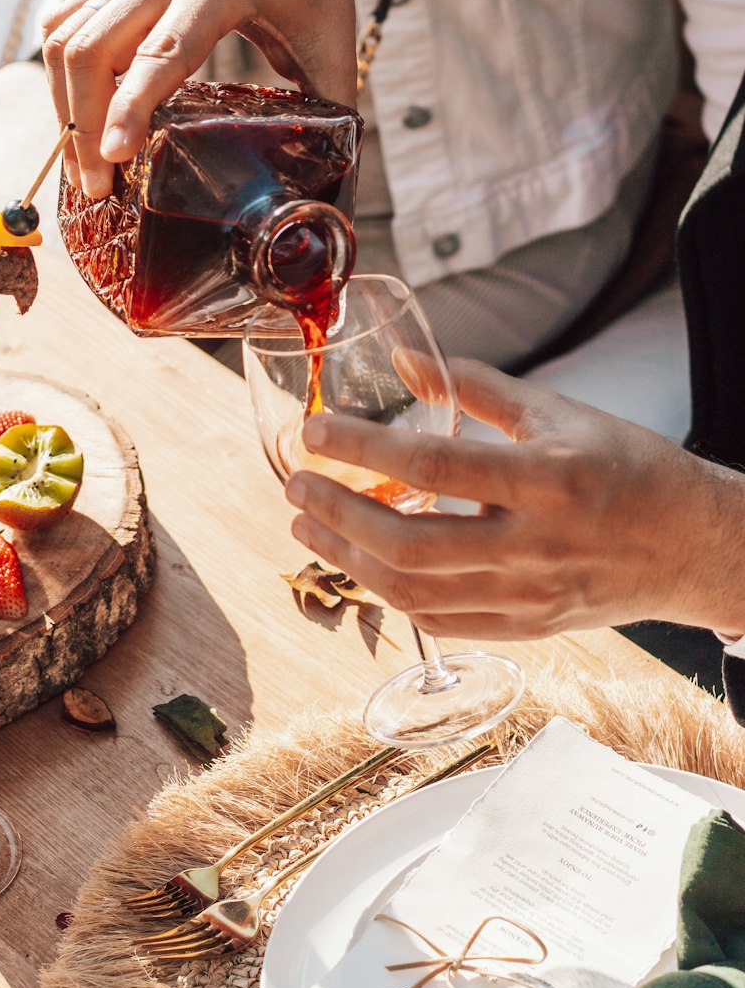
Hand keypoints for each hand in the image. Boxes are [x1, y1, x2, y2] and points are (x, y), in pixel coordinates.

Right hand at [41, 0, 364, 197]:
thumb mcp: (333, 43)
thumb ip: (332, 109)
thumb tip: (332, 181)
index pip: (163, 51)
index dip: (132, 104)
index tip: (114, 156)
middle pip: (92, 48)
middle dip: (84, 124)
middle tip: (96, 188)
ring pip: (66, 39)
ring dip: (64, 107)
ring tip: (83, 166)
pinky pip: (65, 27)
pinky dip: (59, 77)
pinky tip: (77, 120)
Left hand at [284, 358, 744, 640]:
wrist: (691, 545)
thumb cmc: (627, 468)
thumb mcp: (558, 411)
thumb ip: (475, 387)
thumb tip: (401, 360)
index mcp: (547, 480)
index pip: (432, 468)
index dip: (362, 448)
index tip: (312, 433)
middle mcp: (534, 546)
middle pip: (409, 545)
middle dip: (336, 515)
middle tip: (295, 487)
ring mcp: (529, 597)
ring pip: (413, 591)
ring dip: (348, 559)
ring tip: (309, 527)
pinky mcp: (526, 628)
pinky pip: (439, 622)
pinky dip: (389, 594)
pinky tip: (361, 564)